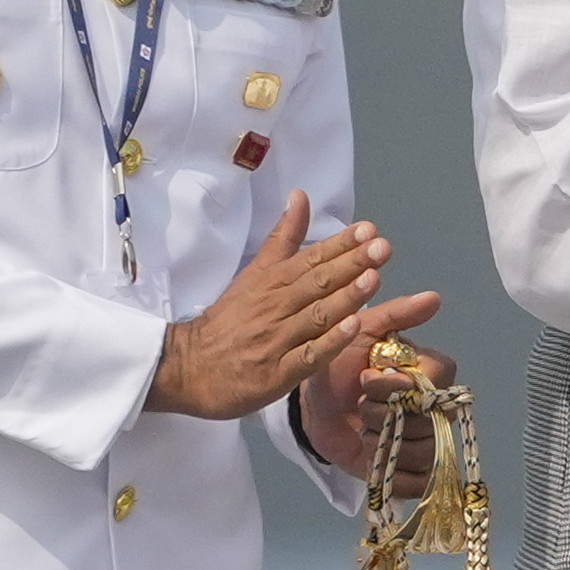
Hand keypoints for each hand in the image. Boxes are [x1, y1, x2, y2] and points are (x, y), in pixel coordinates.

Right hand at [160, 193, 430, 428]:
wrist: (188, 367)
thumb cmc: (229, 319)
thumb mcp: (254, 274)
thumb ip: (282, 238)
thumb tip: (300, 196)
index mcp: (271, 282)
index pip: (310, 259)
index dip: (340, 244)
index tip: (368, 229)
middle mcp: (275, 307)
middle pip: (317, 283)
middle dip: (350, 264)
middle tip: (381, 247)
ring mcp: (277, 341)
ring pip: (315, 316)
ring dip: (345, 297)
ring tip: (373, 277)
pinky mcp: (277, 373)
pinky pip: (307, 356)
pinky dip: (329, 342)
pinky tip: (352, 327)